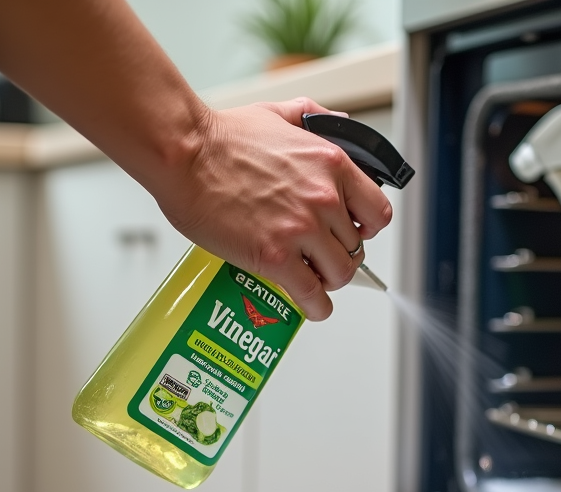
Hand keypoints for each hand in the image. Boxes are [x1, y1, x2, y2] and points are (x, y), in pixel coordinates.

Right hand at [154, 97, 392, 320]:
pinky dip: (316, 307)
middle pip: (357, 247)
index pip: (378, 212)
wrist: (183, 153)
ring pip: (340, 273)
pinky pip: (312, 294)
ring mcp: (301, 229)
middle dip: (340, 255)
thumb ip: (317, 118)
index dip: (367, 228)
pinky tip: (312, 306)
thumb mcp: (281, 114)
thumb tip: (340, 122)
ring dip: (329, 281)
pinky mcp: (275, 256)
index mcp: (332, 164)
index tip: (355, 232)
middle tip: (322, 256)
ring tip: (313, 278)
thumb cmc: (221, 137)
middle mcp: (324, 198)